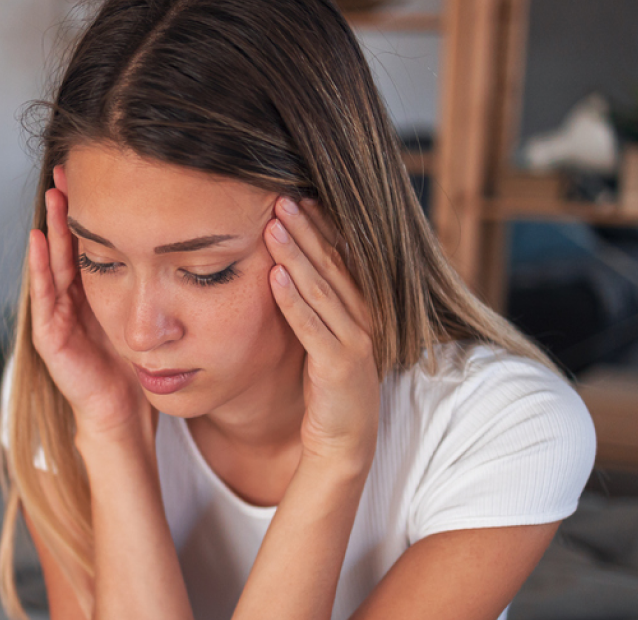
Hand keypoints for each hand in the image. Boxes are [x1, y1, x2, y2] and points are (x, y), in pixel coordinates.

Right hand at [26, 168, 148, 442]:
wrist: (126, 414)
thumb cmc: (139, 369)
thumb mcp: (152, 317)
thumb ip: (160, 286)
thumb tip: (194, 245)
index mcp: (98, 293)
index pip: (91, 243)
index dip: (92, 211)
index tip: (95, 174)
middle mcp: (74, 300)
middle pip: (68, 245)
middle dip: (66, 209)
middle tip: (67, 169)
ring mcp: (58, 317)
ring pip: (53, 263)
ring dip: (50, 228)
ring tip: (52, 194)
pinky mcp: (50, 337)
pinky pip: (43, 295)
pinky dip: (39, 266)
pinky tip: (38, 239)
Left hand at [262, 197, 380, 462]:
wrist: (344, 441)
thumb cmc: (327, 387)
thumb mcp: (322, 337)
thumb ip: (313, 304)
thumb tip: (288, 266)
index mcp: (360, 308)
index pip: (341, 257)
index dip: (321, 226)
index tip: (299, 196)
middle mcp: (363, 319)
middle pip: (333, 265)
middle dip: (307, 230)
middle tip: (282, 197)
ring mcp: (354, 342)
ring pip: (323, 289)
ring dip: (297, 255)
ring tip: (273, 226)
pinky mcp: (338, 367)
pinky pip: (312, 327)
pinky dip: (293, 301)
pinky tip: (274, 277)